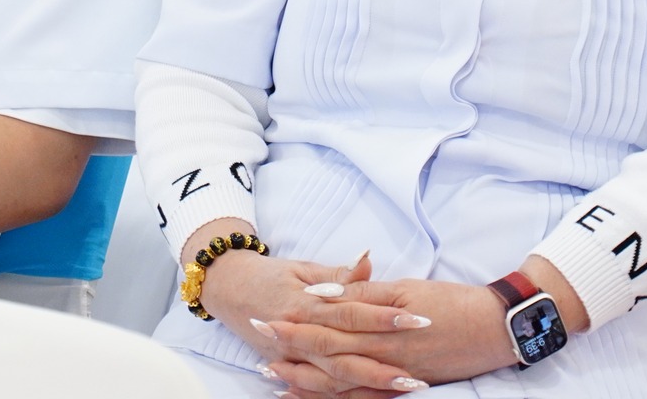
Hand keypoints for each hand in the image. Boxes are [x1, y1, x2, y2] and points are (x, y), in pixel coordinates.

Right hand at [194, 247, 426, 394]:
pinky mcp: (287, 367)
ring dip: (369, 386)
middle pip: (346, 355)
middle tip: (419, 372)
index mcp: (304, 303)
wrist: (227, 288)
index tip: (416, 319)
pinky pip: (317, 388)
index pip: (350, 312)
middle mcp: (298, 334)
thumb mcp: (303, 267)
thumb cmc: (269, 274)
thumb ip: (338, 273)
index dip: (383, 317)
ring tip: (405, 387)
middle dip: (383, 365)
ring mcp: (291, 356)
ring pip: (334, 378)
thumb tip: (369, 262)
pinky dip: (341, 397)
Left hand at [259, 276, 517, 395]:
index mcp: (379, 328)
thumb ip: (364, 291)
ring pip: (340, 385)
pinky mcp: (406, 390)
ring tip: (274, 379)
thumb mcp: (407, 288)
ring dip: (305, 382)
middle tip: (258, 350)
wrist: (497, 329)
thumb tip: (324, 292)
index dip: (294, 326)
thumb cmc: (453, 302)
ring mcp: (393, 377)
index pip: (326, 327)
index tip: (263, 320)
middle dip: (290, 354)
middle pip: (326, 358)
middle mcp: (382, 358)